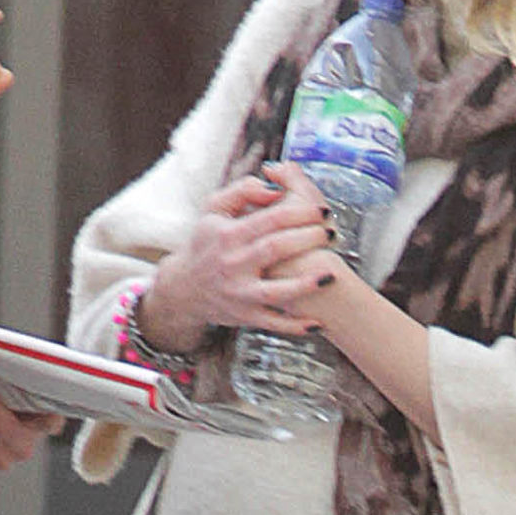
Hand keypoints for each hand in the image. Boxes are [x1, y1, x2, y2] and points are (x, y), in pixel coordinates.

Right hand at [137, 164, 334, 351]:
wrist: (183, 288)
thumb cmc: (206, 243)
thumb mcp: (213, 209)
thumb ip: (242, 191)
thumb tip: (273, 188)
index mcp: (228, 235)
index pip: (271, 219)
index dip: (301, 212)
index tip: (322, 210)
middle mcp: (233, 265)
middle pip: (276, 249)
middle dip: (308, 239)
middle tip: (331, 233)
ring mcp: (239, 293)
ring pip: (276, 291)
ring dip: (306, 285)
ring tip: (331, 275)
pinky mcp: (244, 316)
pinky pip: (273, 323)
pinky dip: (295, 326)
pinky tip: (318, 323)